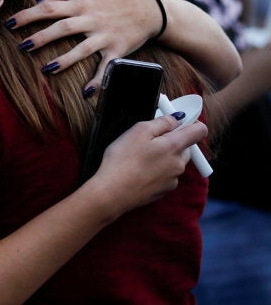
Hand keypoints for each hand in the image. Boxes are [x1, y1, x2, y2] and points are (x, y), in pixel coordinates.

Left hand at [7, 0, 162, 90]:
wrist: (148, 7)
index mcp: (82, 4)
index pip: (50, 8)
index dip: (29, 15)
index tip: (10, 24)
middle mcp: (92, 19)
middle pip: (63, 28)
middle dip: (42, 37)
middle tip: (22, 46)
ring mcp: (105, 36)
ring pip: (83, 48)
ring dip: (66, 60)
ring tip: (47, 69)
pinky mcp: (118, 50)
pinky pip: (107, 67)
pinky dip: (99, 80)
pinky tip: (86, 92)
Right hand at [87, 115, 207, 216]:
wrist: (112, 192)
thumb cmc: (123, 160)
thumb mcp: (138, 131)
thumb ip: (162, 122)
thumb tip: (177, 119)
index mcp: (175, 146)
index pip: (199, 131)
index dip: (191, 123)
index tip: (176, 122)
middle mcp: (179, 164)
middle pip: (186, 147)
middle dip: (172, 141)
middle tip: (149, 140)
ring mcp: (172, 180)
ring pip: (175, 162)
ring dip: (163, 157)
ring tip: (140, 158)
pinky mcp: (163, 191)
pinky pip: (166, 176)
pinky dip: (157, 171)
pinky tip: (139, 171)